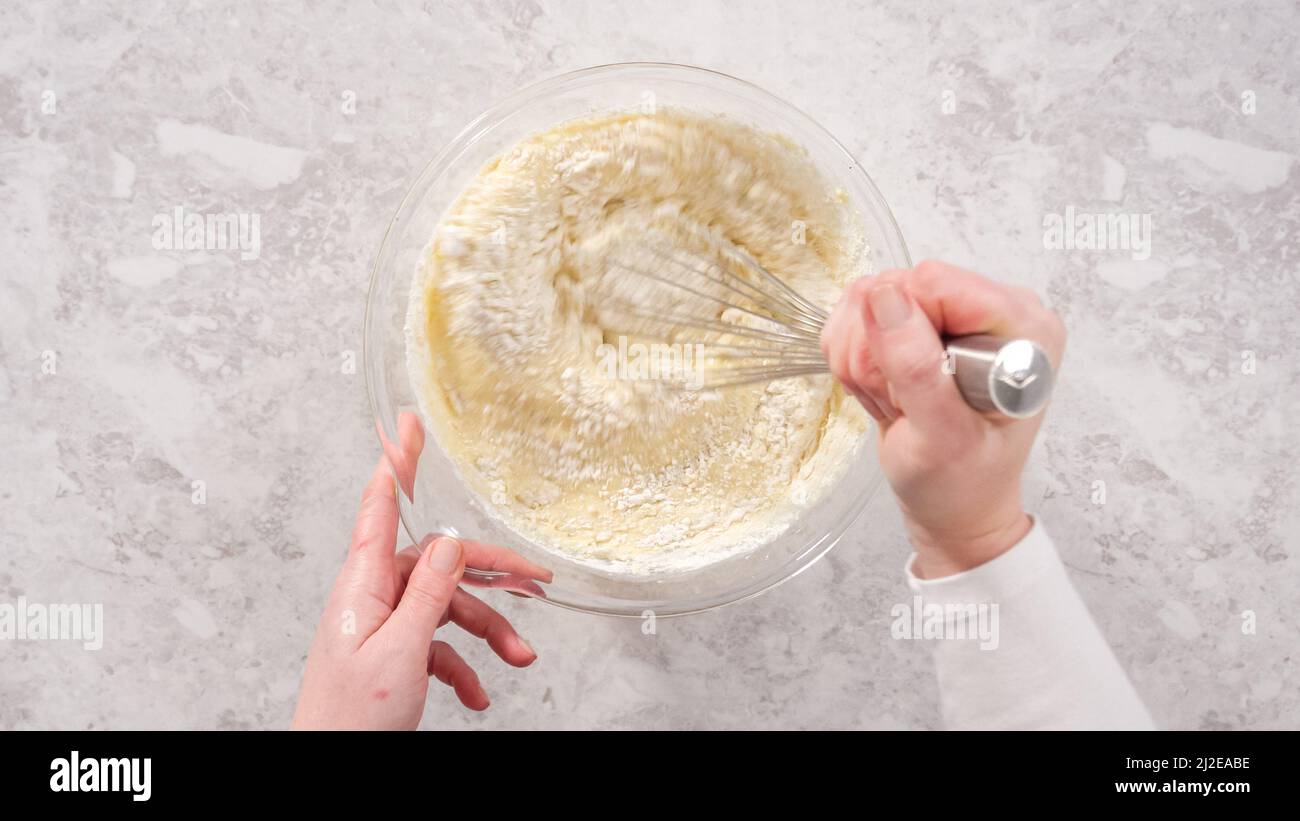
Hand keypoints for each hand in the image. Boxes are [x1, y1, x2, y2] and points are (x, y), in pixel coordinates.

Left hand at [291, 413, 553, 729]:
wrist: (328, 772)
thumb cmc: (350, 719)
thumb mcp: (401, 651)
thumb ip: (428, 593)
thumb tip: (447, 541)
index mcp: (364, 585)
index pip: (381, 507)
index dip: (397, 462)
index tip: (407, 423)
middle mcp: (372, 598)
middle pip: (438, 565)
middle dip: (488, 575)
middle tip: (534, 580)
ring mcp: (383, 628)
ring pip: (447, 609)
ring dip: (487, 632)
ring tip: (518, 658)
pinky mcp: (393, 657)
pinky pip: (438, 646)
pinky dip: (464, 666)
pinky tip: (478, 693)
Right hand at [821, 260, 1065, 579]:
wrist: (953, 508)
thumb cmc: (961, 483)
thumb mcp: (942, 436)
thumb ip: (916, 366)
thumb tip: (882, 296)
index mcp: (1022, 326)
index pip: (932, 283)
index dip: (902, 332)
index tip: (910, 388)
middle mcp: (993, 307)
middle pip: (895, 287)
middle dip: (876, 350)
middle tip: (901, 403)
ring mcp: (953, 312)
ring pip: (867, 298)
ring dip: (861, 358)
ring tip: (895, 402)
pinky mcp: (920, 320)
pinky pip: (857, 313)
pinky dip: (854, 358)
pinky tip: (885, 392)